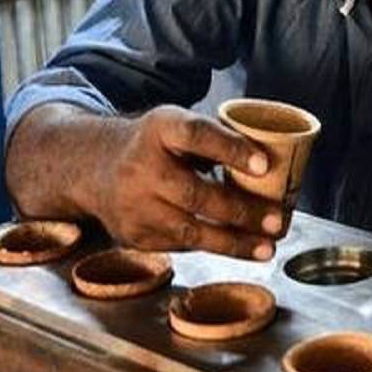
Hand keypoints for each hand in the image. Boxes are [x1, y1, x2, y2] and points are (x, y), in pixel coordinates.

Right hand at [97, 106, 281, 259]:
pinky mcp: (134, 235)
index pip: (196, 135)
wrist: (95, 167)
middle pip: (196, 193)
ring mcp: (134, 205)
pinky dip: (213, 246)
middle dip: (242, 211)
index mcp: (159, 128)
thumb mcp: (176, 124)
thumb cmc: (153, 145)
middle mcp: (141, 167)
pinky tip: (239, 247)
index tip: (264, 164)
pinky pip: (182, 244)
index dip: (230, 149)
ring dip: (235, 242)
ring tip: (267, 246)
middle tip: (276, 220)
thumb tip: (271, 166)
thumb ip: (214, 138)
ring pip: (191, 230)